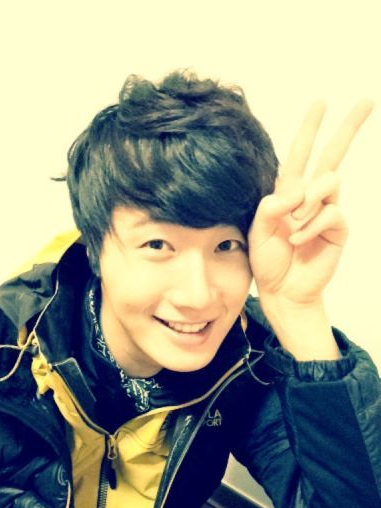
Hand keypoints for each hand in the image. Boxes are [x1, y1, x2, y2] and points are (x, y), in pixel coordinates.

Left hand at [248, 100, 373, 309]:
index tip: (321, 103)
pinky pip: (329, 212)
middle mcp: (310, 196)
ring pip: (328, 181)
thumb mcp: (257, 230)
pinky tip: (299, 240)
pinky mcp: (338, 227)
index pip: (301, 154)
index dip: (310, 128)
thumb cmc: (267, 260)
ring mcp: (326, 210)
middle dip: (347, 127)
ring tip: (293, 226)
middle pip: (332, 155)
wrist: (281, 290)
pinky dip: (310, 226)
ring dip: (307, 202)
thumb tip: (296, 190)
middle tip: (365, 102)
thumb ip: (270, 206)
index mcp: (288, 192)